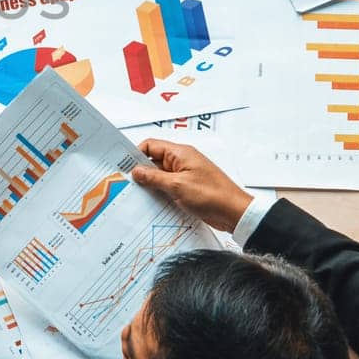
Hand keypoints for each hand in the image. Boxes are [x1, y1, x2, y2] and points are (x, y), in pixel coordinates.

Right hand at [131, 140, 252, 232]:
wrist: (234, 213)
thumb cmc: (212, 195)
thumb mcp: (177, 186)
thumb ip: (154, 178)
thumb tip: (137, 171)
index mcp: (180, 153)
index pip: (151, 145)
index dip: (136, 154)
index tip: (124, 166)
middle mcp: (182, 161)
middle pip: (154, 160)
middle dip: (141, 170)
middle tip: (126, 182)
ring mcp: (185, 175)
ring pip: (160, 175)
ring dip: (150, 183)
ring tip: (136, 194)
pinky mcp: (187, 188)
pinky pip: (168, 186)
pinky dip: (160, 192)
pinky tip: (151, 201)